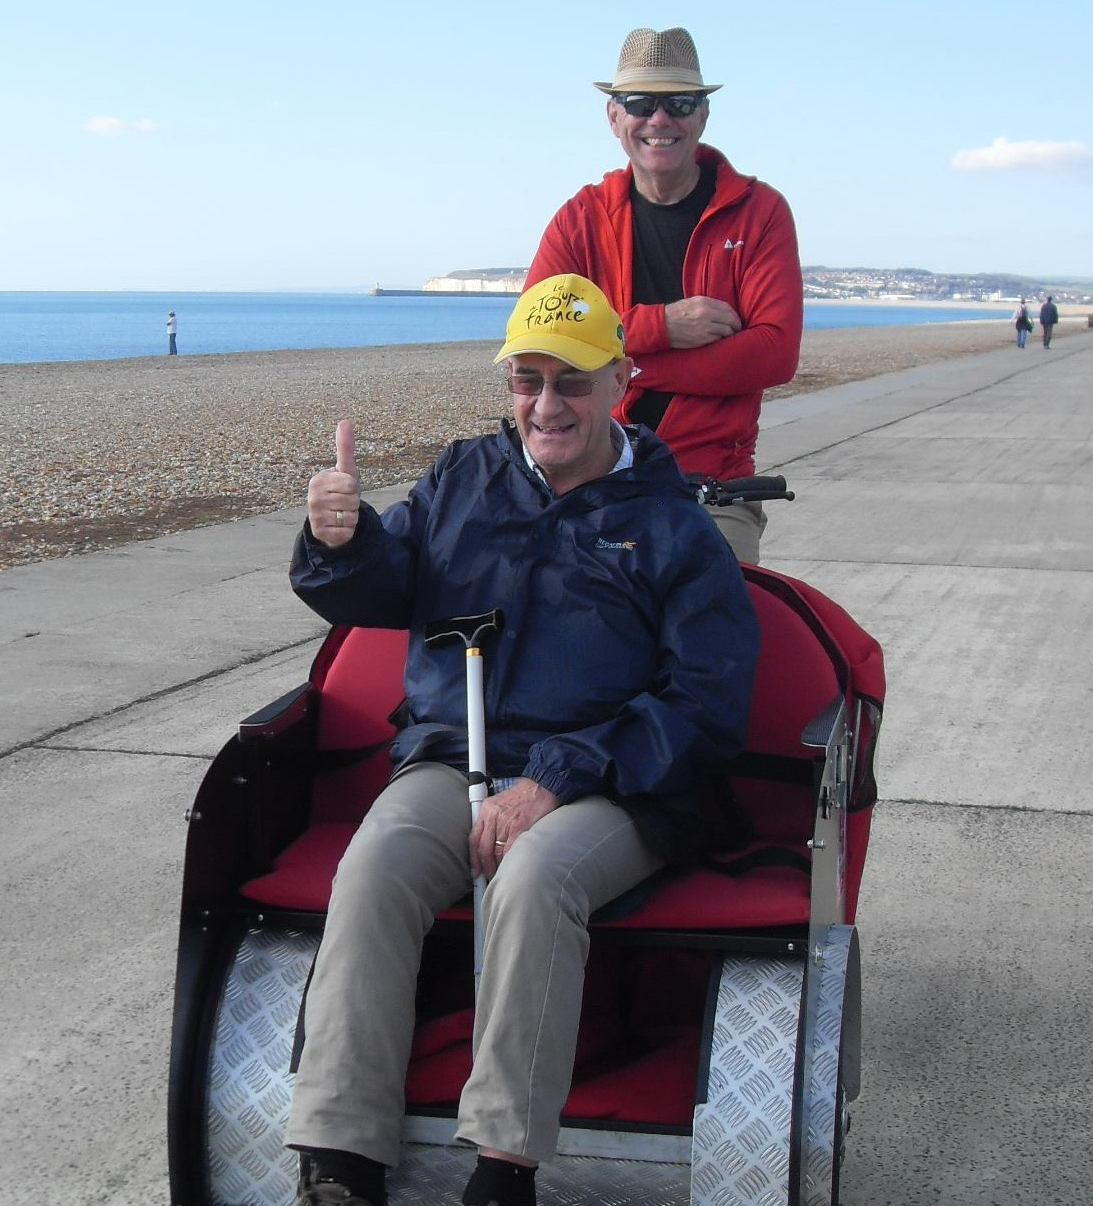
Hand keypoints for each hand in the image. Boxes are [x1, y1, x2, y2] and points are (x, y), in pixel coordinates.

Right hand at [307, 419, 359, 546]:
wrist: (333, 519)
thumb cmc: (341, 490)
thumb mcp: (346, 470)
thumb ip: (345, 447)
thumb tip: (345, 421)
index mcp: (318, 480)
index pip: (350, 484)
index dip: (353, 488)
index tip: (345, 488)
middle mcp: (312, 497)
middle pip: (352, 500)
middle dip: (353, 503)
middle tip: (344, 502)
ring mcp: (314, 516)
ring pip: (350, 516)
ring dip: (351, 516)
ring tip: (342, 513)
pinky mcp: (320, 533)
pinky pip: (346, 531)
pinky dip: (348, 530)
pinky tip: (339, 526)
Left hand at [470, 777, 559, 879]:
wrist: (543, 785)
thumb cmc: (525, 795)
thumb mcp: (502, 803)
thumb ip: (493, 820)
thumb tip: (490, 842)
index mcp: (487, 809)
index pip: (473, 838)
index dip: (473, 858)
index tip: (475, 871)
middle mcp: (493, 815)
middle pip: (483, 848)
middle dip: (485, 867)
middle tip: (489, 878)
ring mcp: (506, 822)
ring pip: (495, 852)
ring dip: (497, 867)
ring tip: (501, 875)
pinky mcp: (519, 827)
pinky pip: (509, 850)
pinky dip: (508, 862)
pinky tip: (511, 867)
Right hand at [663, 296, 741, 348]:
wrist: (664, 326)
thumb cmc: (678, 313)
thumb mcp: (693, 302)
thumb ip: (709, 304)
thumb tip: (725, 310)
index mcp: (704, 303)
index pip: (727, 308)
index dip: (734, 315)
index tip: (736, 319)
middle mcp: (706, 315)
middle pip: (730, 320)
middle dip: (736, 325)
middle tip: (737, 329)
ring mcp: (704, 328)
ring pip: (726, 331)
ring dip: (730, 334)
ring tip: (729, 335)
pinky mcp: (701, 340)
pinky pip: (718, 340)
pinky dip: (721, 339)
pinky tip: (720, 339)